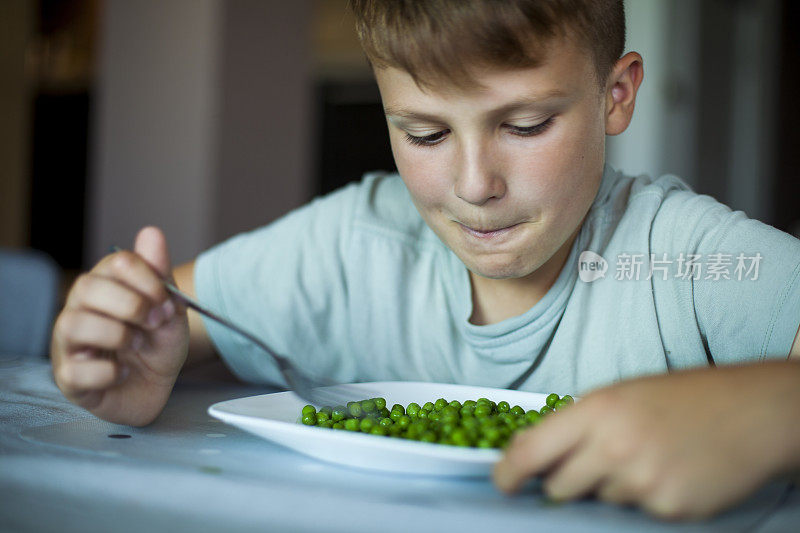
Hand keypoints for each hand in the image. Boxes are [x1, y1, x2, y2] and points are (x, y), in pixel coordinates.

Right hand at [51, 226, 188, 425]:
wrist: (157, 387)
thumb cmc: (156, 345)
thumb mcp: (169, 310)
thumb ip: (160, 274)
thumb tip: (151, 233)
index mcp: (106, 286)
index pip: (116, 263)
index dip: (147, 279)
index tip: (167, 301)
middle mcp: (80, 309)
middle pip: (86, 287)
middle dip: (131, 304)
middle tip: (155, 321)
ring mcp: (70, 344)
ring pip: (73, 325)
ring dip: (117, 334)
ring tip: (138, 345)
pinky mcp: (70, 378)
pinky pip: (76, 371)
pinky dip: (108, 372)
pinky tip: (124, 372)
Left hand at [493, 362, 799, 519]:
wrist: (752, 412)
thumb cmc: (683, 397)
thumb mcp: (621, 395)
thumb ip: (577, 423)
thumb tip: (535, 453)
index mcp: (596, 410)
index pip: (531, 450)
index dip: (508, 472)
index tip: (502, 482)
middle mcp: (614, 446)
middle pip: (559, 486)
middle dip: (567, 481)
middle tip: (596, 462)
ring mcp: (643, 481)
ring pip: (601, 499)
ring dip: (614, 486)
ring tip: (649, 456)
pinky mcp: (669, 508)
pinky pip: (638, 512)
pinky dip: (648, 498)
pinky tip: (671, 471)